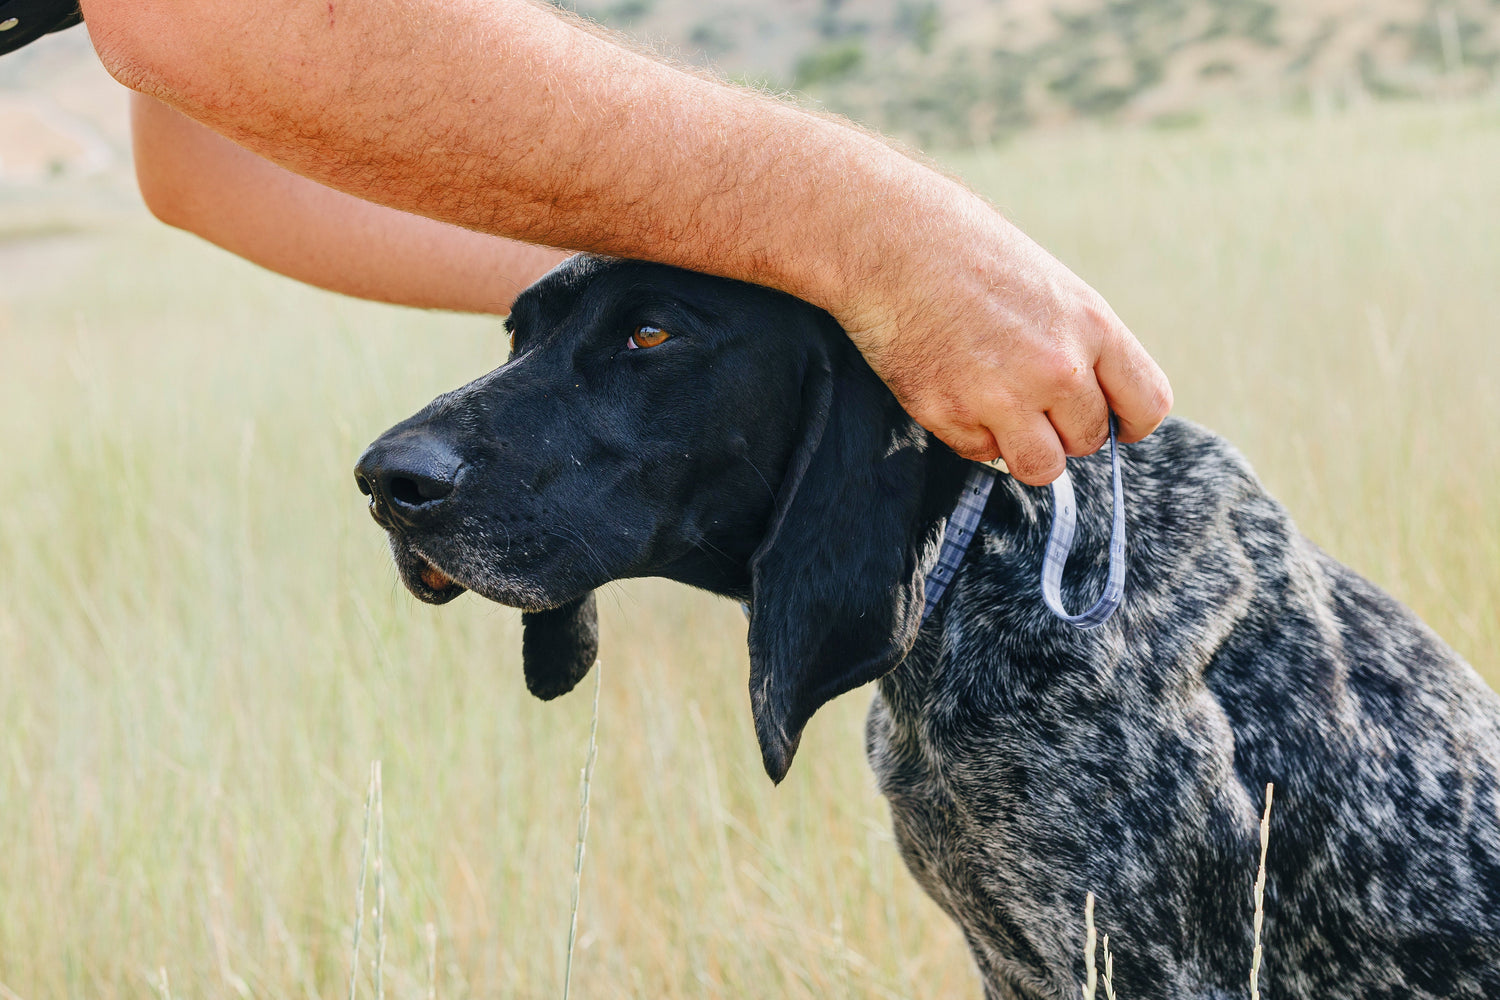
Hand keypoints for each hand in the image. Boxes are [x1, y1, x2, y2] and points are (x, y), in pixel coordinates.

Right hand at [833, 188, 1170, 485]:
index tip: (1107, 419)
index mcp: (1091, 325)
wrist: (891, 240)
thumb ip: (1081, 346)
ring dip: (1024, 448)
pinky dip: (969, 432)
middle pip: (1089, 441)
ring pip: (1041, 467)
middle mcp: (1056, 367)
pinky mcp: (947, 413)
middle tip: (1030, 397)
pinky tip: (954, 387)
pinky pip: (980, 453)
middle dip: (1064, 429)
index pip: (1147, 405)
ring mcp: (1001, 395)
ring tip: (999, 410)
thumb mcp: (1051, 288)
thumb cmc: (970, 255)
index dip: (1127, 420)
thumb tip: (1091, 407)